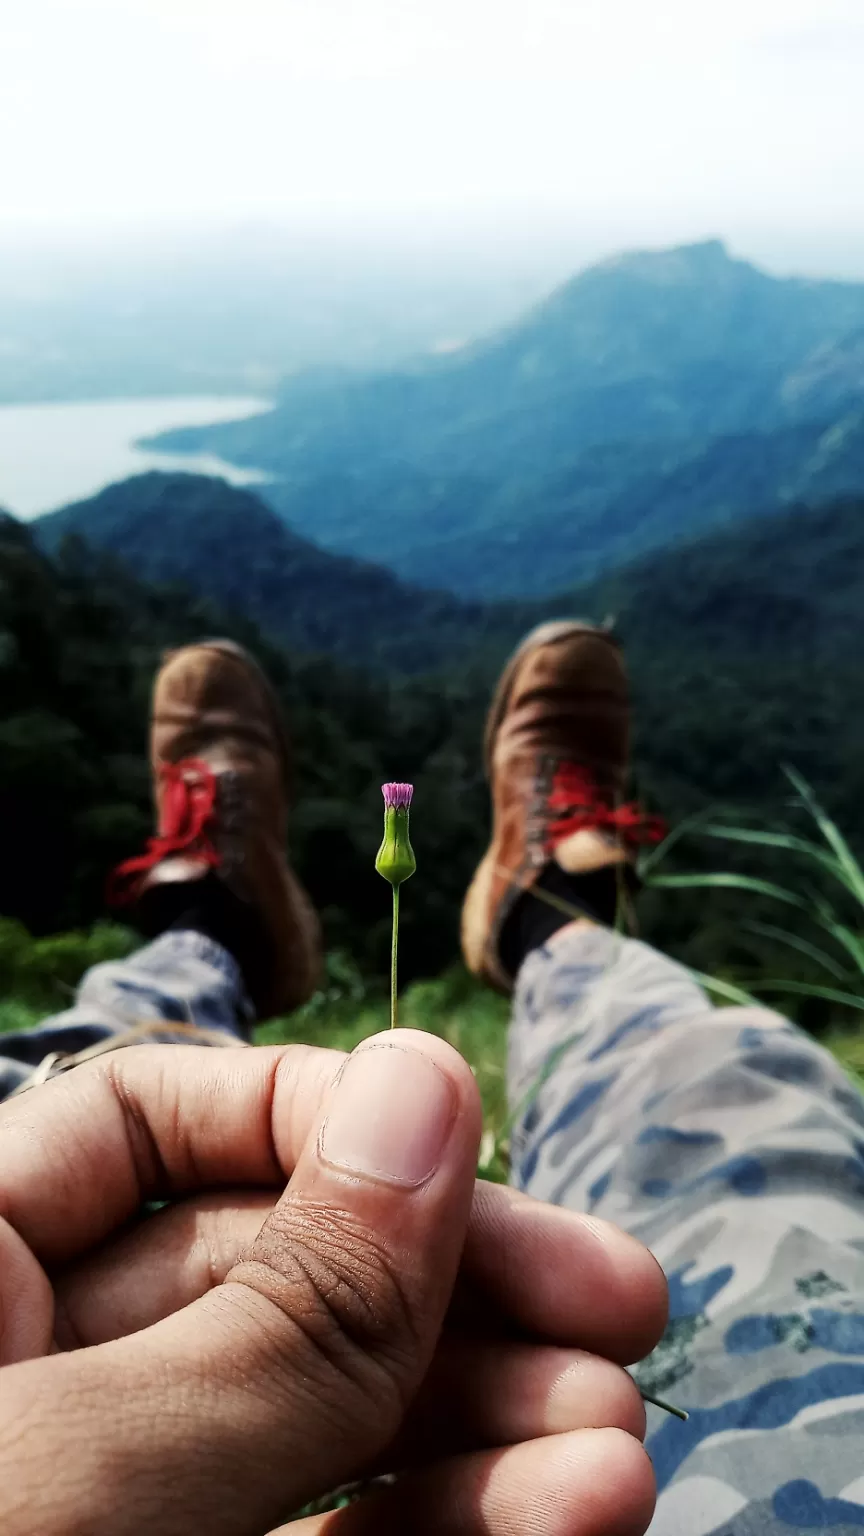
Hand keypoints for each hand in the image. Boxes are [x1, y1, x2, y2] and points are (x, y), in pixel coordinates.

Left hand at [0, 1031, 665, 1534]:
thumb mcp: (92, 1467)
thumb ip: (277, 1307)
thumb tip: (426, 1085)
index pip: (147, 1123)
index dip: (315, 1115)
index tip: (464, 1146)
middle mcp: (43, 1376)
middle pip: (276, 1276)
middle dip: (458, 1295)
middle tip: (618, 1313)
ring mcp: (121, 1497)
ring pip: (321, 1422)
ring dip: (486, 1424)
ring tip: (619, 1446)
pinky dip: (444, 1527)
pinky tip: (569, 1515)